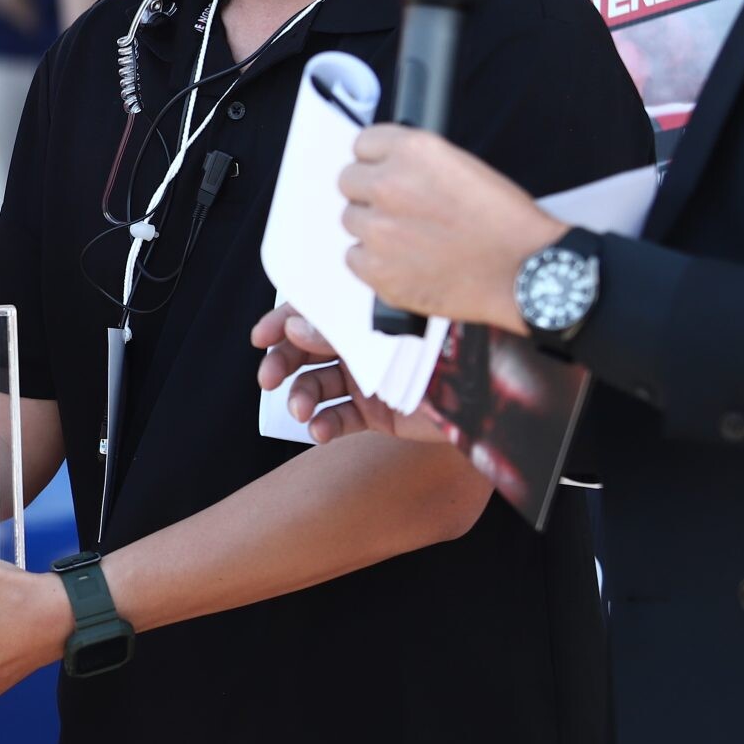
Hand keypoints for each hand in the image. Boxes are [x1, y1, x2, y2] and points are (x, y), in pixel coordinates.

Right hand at [250, 303, 448, 445]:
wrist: (484, 390)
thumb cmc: (443, 347)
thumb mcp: (386, 333)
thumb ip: (339, 332)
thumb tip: (293, 329)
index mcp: (360, 319)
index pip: (311, 313)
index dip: (281, 323)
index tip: (260, 338)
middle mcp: (358, 347)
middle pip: (304, 351)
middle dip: (281, 363)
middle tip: (268, 379)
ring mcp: (364, 380)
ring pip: (316, 386)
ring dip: (300, 397)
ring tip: (300, 410)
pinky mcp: (374, 413)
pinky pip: (338, 417)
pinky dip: (323, 424)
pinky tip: (319, 430)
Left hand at [339, 127, 562, 330]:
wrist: (525, 271)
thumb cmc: (505, 222)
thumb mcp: (462, 166)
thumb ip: (414, 163)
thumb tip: (384, 166)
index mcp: (412, 152)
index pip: (362, 144)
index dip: (377, 161)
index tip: (385, 171)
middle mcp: (388, 186)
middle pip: (348, 181)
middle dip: (370, 194)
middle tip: (400, 209)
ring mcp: (378, 230)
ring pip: (351, 221)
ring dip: (373, 229)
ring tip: (411, 239)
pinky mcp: (377, 270)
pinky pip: (354, 258)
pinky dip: (374, 263)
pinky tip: (405, 263)